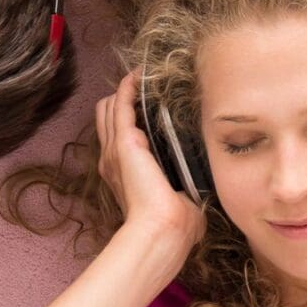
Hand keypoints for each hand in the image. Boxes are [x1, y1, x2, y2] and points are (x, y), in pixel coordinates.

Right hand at [93, 72, 206, 256]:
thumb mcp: (179, 203)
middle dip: (121, 99)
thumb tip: (201, 195)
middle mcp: (113, 160)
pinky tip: (139, 75)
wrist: (162, 231)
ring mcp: (115, 150)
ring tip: (142, 77)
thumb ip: (185, 193)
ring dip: (124, 91)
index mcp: (124, 175)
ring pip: (108, 108)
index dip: (126, 119)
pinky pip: (121, 104)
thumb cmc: (174, 226)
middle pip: (105, 117)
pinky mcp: (125, 141)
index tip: (145, 104)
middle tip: (143, 87)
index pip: (117, 137)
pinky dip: (128, 87)